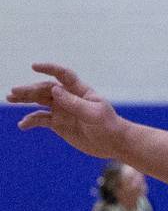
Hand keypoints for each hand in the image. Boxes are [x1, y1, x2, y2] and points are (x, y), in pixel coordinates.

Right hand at [7, 63, 125, 156]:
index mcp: (80, 91)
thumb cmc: (108, 125)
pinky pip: (41, 119)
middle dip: (29, 89)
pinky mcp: (59, 124)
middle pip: (46, 89)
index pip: (63, 75)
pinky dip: (31, 120)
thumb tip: (54, 90)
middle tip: (13, 92)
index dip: (49, 69)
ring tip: (10, 98)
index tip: (34, 66)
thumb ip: (74, 103)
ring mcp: (63, 111)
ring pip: (40, 101)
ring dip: (25, 99)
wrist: (113, 143)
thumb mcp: (93, 114)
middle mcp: (69, 98)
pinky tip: (22, 124)